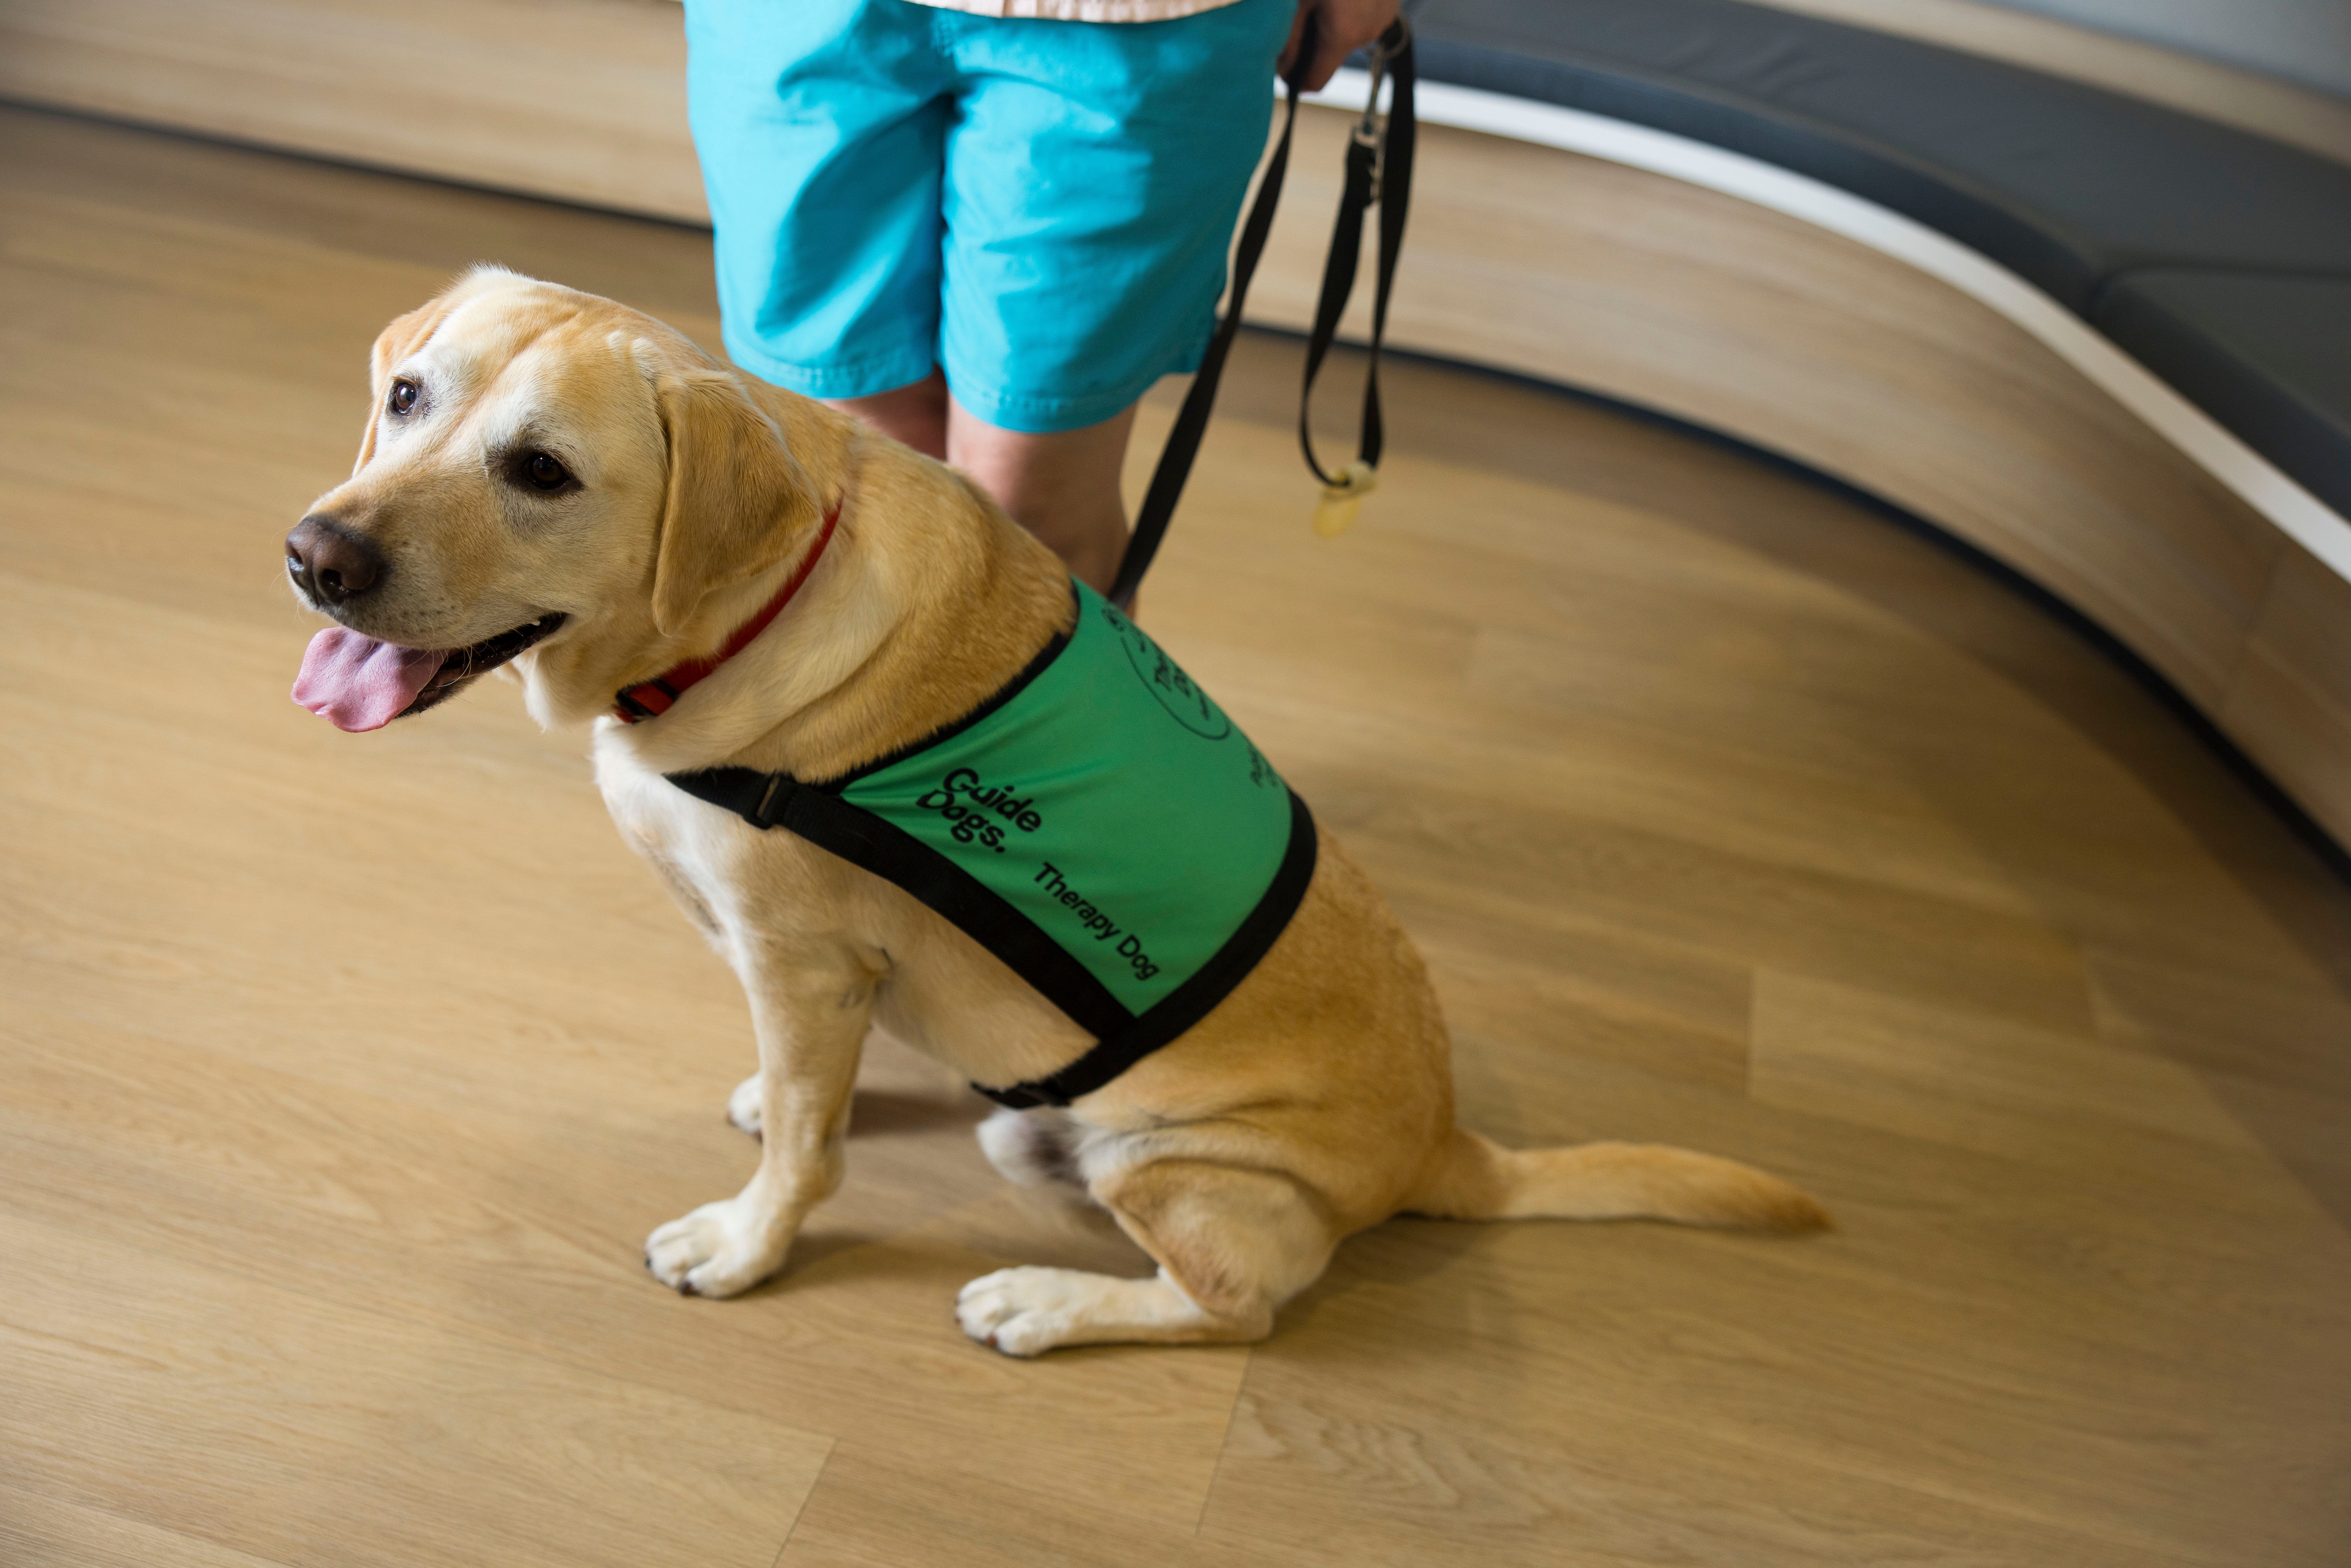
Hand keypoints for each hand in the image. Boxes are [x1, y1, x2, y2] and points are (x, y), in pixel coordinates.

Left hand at [1277, 0, 1402, 92]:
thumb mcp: (1298, 0)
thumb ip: (1287, 37)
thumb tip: (1281, 70)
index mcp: (1343, 35)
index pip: (1314, 82)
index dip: (1293, 78)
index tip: (1279, 65)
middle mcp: (1367, 33)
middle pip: (1329, 56)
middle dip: (1311, 41)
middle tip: (1299, 11)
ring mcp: (1383, 18)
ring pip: (1347, 35)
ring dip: (1330, 22)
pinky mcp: (1390, 4)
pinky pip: (1363, 17)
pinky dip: (1349, 8)